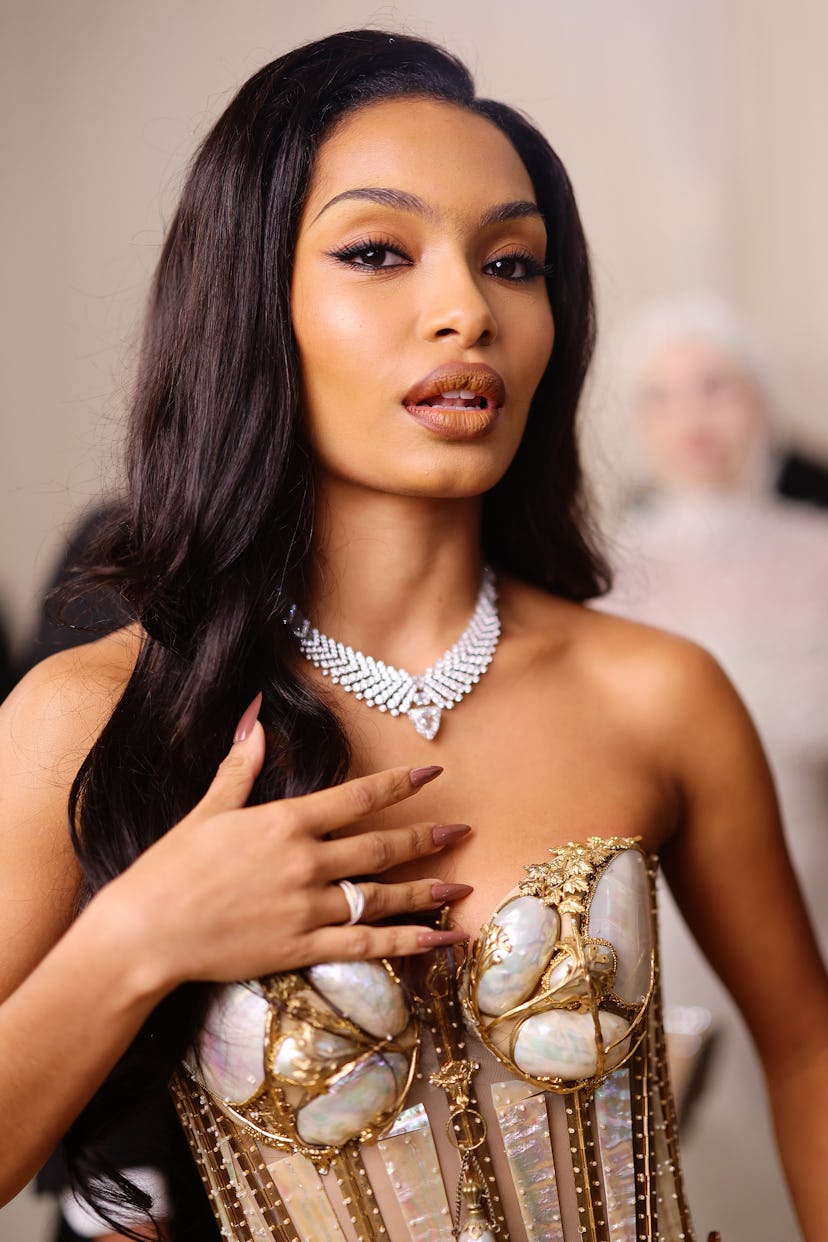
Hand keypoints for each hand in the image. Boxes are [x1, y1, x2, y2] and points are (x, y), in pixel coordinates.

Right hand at [97, 695, 470, 992]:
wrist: (145, 932)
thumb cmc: (171, 868)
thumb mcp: (208, 810)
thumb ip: (241, 766)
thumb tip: (255, 717)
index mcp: (284, 822)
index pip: (356, 797)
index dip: (398, 784)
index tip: (432, 775)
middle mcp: (305, 862)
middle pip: (380, 848)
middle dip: (425, 839)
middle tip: (463, 832)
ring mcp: (307, 908)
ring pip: (381, 897)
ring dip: (425, 891)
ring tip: (461, 886)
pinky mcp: (302, 948)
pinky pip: (366, 946)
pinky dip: (409, 943)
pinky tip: (441, 940)